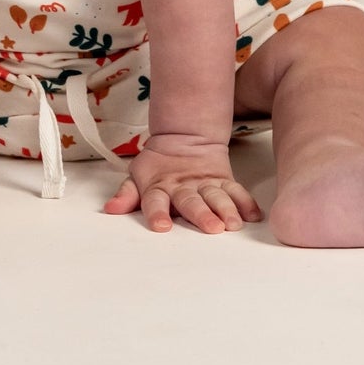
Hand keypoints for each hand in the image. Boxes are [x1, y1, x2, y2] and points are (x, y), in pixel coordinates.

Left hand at [102, 135, 262, 234]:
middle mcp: (182, 186)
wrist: (184, 136)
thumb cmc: (158, 165)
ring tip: (234, 224)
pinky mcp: (223, 179)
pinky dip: (245, 202)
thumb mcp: (137, 176)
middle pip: (191, 201)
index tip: (162, 227)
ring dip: (226, 209)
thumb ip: (127, 195)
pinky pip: (236, 190)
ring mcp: (205, 183)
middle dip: (201, 214)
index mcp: (158, 187)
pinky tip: (253, 215)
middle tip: (211, 228)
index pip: (155, 201)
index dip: (157, 213)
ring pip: (216, 196)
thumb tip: (110, 209)